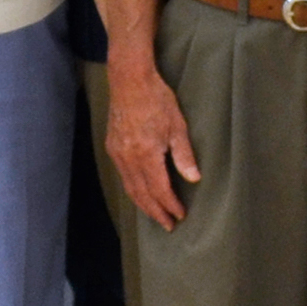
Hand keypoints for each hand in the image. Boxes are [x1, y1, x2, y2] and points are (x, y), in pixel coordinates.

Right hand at [105, 57, 200, 227]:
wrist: (129, 80)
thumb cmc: (157, 99)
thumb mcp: (177, 126)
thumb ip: (184, 155)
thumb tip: (194, 179)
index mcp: (146, 154)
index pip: (159, 189)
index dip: (170, 205)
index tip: (181, 215)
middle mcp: (128, 158)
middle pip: (142, 194)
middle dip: (156, 212)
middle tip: (168, 225)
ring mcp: (118, 153)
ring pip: (130, 188)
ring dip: (143, 204)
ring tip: (156, 215)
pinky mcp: (112, 147)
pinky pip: (123, 176)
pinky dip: (133, 190)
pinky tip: (141, 193)